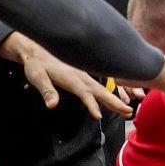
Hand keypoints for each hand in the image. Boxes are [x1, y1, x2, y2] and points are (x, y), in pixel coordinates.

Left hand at [0, 32, 130, 118]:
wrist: (36, 50)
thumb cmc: (36, 64)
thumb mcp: (37, 77)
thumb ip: (46, 90)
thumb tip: (52, 105)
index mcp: (71, 77)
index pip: (84, 92)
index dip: (92, 104)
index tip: (98, 116)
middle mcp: (80, 76)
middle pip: (100, 91)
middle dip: (114, 102)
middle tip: (128, 112)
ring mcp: (83, 76)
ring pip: (101, 90)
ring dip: (114, 100)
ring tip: (127, 110)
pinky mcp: (82, 76)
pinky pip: (98, 88)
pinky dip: (107, 96)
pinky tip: (111, 103)